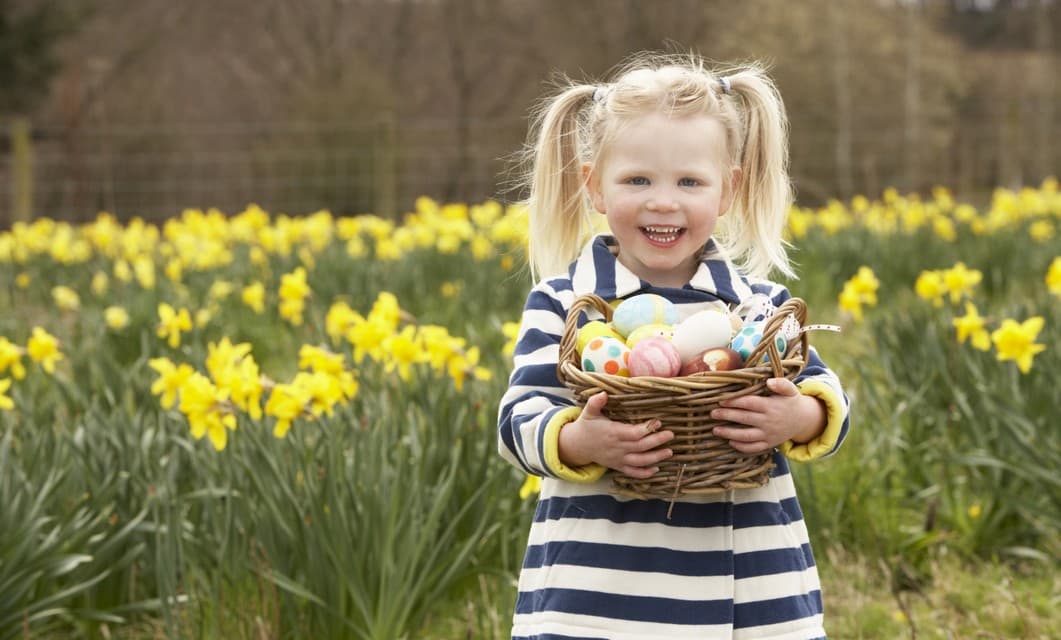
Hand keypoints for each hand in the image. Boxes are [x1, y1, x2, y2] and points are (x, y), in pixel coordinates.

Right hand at [558, 392, 674, 477]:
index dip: (647, 429)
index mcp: (613, 433)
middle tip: (671, 435)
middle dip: (657, 441)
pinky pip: (633, 472)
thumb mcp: (588, 412)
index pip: (633, 433)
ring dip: (656, 458)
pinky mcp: (618, 466)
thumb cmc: (586, 426)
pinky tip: (656, 469)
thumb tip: (604, 393)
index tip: (658, 422)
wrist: (577, 445)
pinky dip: (644, 473)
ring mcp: (618, 459)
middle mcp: (617, 447)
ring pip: (640, 461)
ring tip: (669, 452)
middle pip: (640, 446)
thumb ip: (595, 402)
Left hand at [709, 378, 825, 453]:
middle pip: (744, 418)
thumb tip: (769, 381)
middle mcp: (768, 421)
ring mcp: (768, 434)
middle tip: (712, 414)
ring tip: (715, 430)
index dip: (734, 402)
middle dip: (727, 416)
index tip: (720, 400)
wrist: (804, 420)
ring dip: (729, 434)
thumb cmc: (791, 401)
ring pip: (746, 436)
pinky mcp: (769, 444)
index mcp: (771, 406)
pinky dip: (742, 447)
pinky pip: (754, 447)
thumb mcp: (790, 390)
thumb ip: (781, 384)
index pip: (749, 403)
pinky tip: (730, 442)